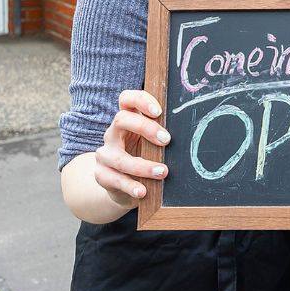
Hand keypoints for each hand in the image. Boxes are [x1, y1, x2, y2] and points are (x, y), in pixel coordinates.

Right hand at [94, 90, 170, 207]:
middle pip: (121, 120)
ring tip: (162, 172)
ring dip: (142, 165)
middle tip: (167, 140)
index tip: (159, 111)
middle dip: (146, 128)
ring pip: (119, 157)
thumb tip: (189, 131)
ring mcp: (104, 154)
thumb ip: (161, 134)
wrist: (122, 185)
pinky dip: (130, 186)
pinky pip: (114, 179)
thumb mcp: (151, 143)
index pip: (126, 99)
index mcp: (126, 119)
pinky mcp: (101, 174)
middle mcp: (112, 133)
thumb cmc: (143, 156)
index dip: (141, 100)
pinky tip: (142, 191)